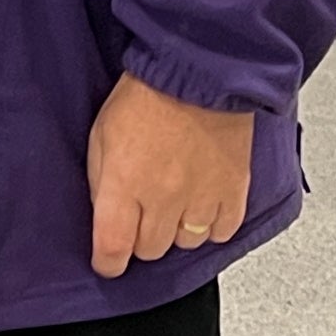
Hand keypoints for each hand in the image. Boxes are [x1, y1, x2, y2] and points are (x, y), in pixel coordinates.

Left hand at [85, 72, 253, 279]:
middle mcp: (163, 198)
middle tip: (142, 215)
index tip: (109, 262)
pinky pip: (222, 231)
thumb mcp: (101, 136)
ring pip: (186, 243)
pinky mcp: (234, 190)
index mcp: (124, 185)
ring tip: (174, 202)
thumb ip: (102, 182)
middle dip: (141, 238)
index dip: (109, 263)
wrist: (199, 72)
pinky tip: (203, 205)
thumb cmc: (145, 96)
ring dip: (176, 230)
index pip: (113, 248)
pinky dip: (211, 224)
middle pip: (150, 250)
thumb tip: (105, 216)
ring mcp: (201, 198)